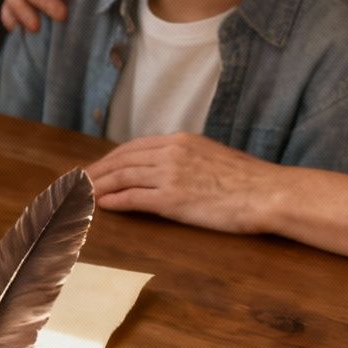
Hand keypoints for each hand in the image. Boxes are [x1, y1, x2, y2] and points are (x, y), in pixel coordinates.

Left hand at [87, 134, 282, 232]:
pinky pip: (134, 198)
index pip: (134, 147)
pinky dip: (114, 201)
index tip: (96, 167)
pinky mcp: (173, 199)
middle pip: (122, 160)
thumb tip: (170, 168)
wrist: (268, 193)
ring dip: (99, 186)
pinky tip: (102, 205)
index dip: (110, 159)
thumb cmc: (249, 181)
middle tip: (78, 182)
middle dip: (97, 171)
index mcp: (181, 141)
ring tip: (82, 195)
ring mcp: (171, 175)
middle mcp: (172, 153)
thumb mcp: (214, 157)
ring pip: (123, 178)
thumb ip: (188, 159)